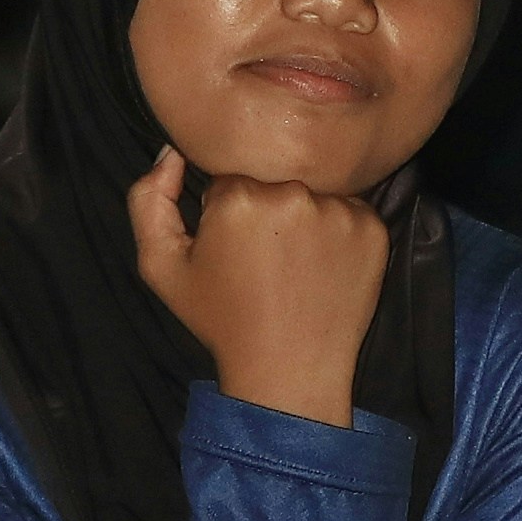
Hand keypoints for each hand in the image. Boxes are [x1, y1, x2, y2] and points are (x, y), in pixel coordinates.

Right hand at [128, 147, 388, 422]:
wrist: (288, 369)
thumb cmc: (222, 319)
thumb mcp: (161, 265)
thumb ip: (148, 199)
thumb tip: (172, 152)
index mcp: (239, 197)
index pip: (232, 177)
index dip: (228, 211)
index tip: (234, 247)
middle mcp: (293, 194)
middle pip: (274, 179)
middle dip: (266, 210)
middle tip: (265, 259)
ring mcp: (339, 211)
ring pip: (314, 192)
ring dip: (304, 217)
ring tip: (295, 265)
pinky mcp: (373, 229)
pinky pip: (350, 210)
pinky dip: (339, 231)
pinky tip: (324, 267)